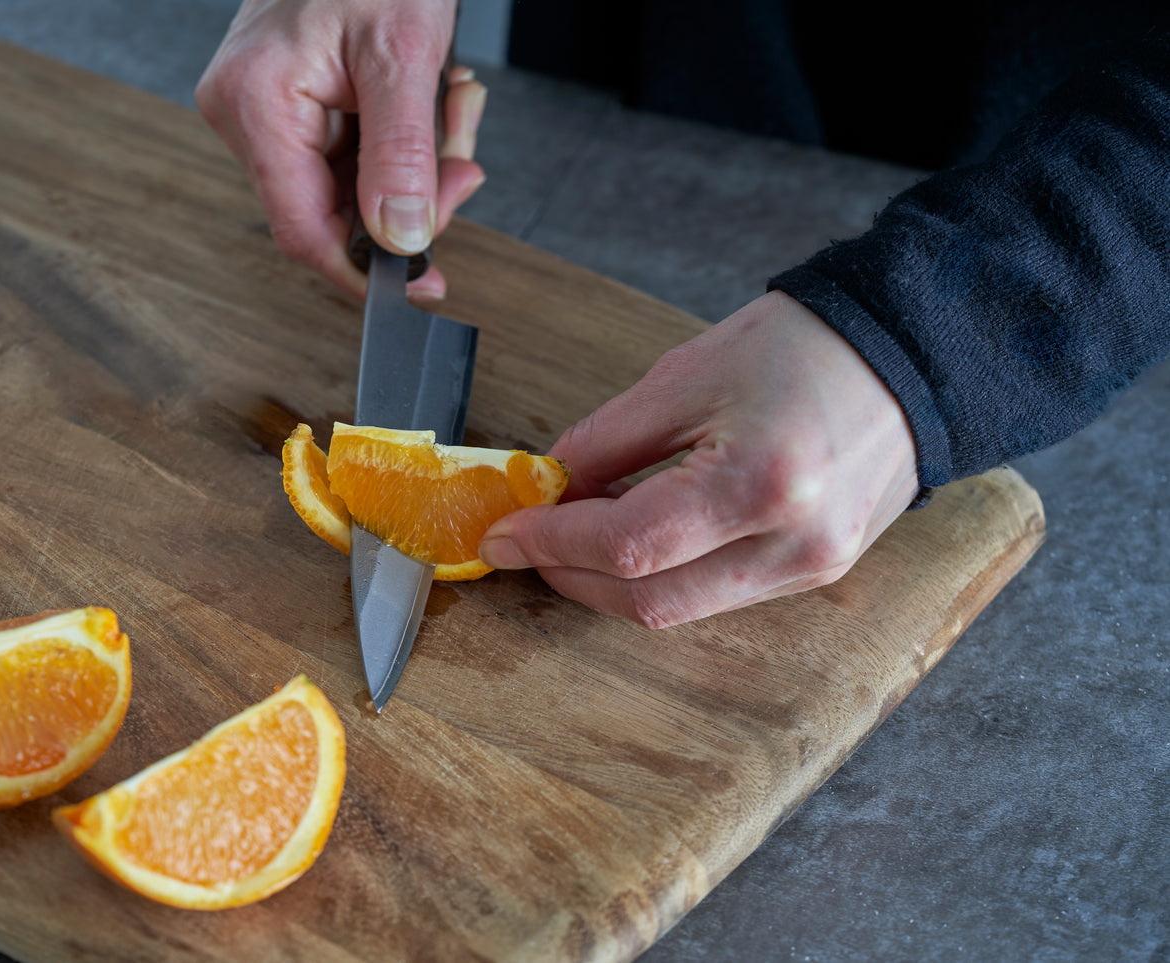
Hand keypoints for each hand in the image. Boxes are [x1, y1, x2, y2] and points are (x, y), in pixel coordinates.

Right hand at [195, 0, 487, 301]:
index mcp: (257, 103)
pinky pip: (347, 159)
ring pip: (346, 190)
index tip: (419, 284)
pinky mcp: (286, 107)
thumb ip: (402, 153)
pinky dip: (399, 147)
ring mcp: (262, 112)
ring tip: (451, 111)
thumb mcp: (403, 55)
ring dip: (414, 171)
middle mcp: (245, 114)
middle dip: (410, 201)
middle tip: (464, 168)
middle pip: (330, 213)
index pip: (302, 229)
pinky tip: (429, 108)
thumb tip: (401, 238)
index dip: (364, 269)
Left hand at [477, 292, 920, 627]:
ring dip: (612, 581)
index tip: (504, 531)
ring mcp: (812, 569)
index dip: (553, 544)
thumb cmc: (804, 347)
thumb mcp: (685, 376)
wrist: (906, 353)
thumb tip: (546, 490)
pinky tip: (633, 537)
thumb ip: (605, 442)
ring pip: (681, 610)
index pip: (630, 546)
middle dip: (572, 576)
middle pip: (651, 602)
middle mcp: (795, 545)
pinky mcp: (816, 574)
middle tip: (527, 540)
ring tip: (575, 532)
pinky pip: (716, 595)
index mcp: (762, 484)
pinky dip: (662, 574)